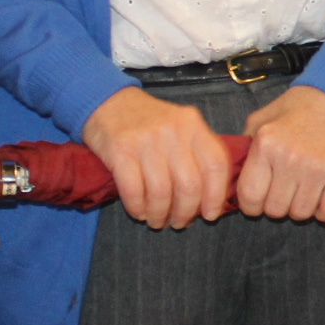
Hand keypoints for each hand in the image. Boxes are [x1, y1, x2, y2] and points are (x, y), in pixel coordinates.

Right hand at [82, 87, 232, 227]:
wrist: (109, 102)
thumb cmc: (151, 123)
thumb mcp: (182, 127)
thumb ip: (199, 154)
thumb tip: (212, 198)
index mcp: (193, 125)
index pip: (216, 165)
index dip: (215, 196)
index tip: (209, 215)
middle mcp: (173, 130)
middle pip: (189, 185)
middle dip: (185, 212)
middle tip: (179, 222)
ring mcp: (145, 139)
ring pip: (161, 192)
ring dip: (160, 214)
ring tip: (157, 220)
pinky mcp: (120, 149)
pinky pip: (134, 190)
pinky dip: (138, 208)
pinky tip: (139, 212)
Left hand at [237, 85, 324, 221]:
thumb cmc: (296, 109)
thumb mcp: (261, 120)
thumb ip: (245, 148)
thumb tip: (234, 179)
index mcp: (266, 145)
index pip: (250, 196)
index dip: (251, 206)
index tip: (257, 203)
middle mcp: (290, 158)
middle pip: (276, 209)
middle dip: (276, 205)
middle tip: (283, 192)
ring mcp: (318, 168)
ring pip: (301, 213)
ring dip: (299, 207)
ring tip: (302, 191)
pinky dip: (323, 210)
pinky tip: (321, 197)